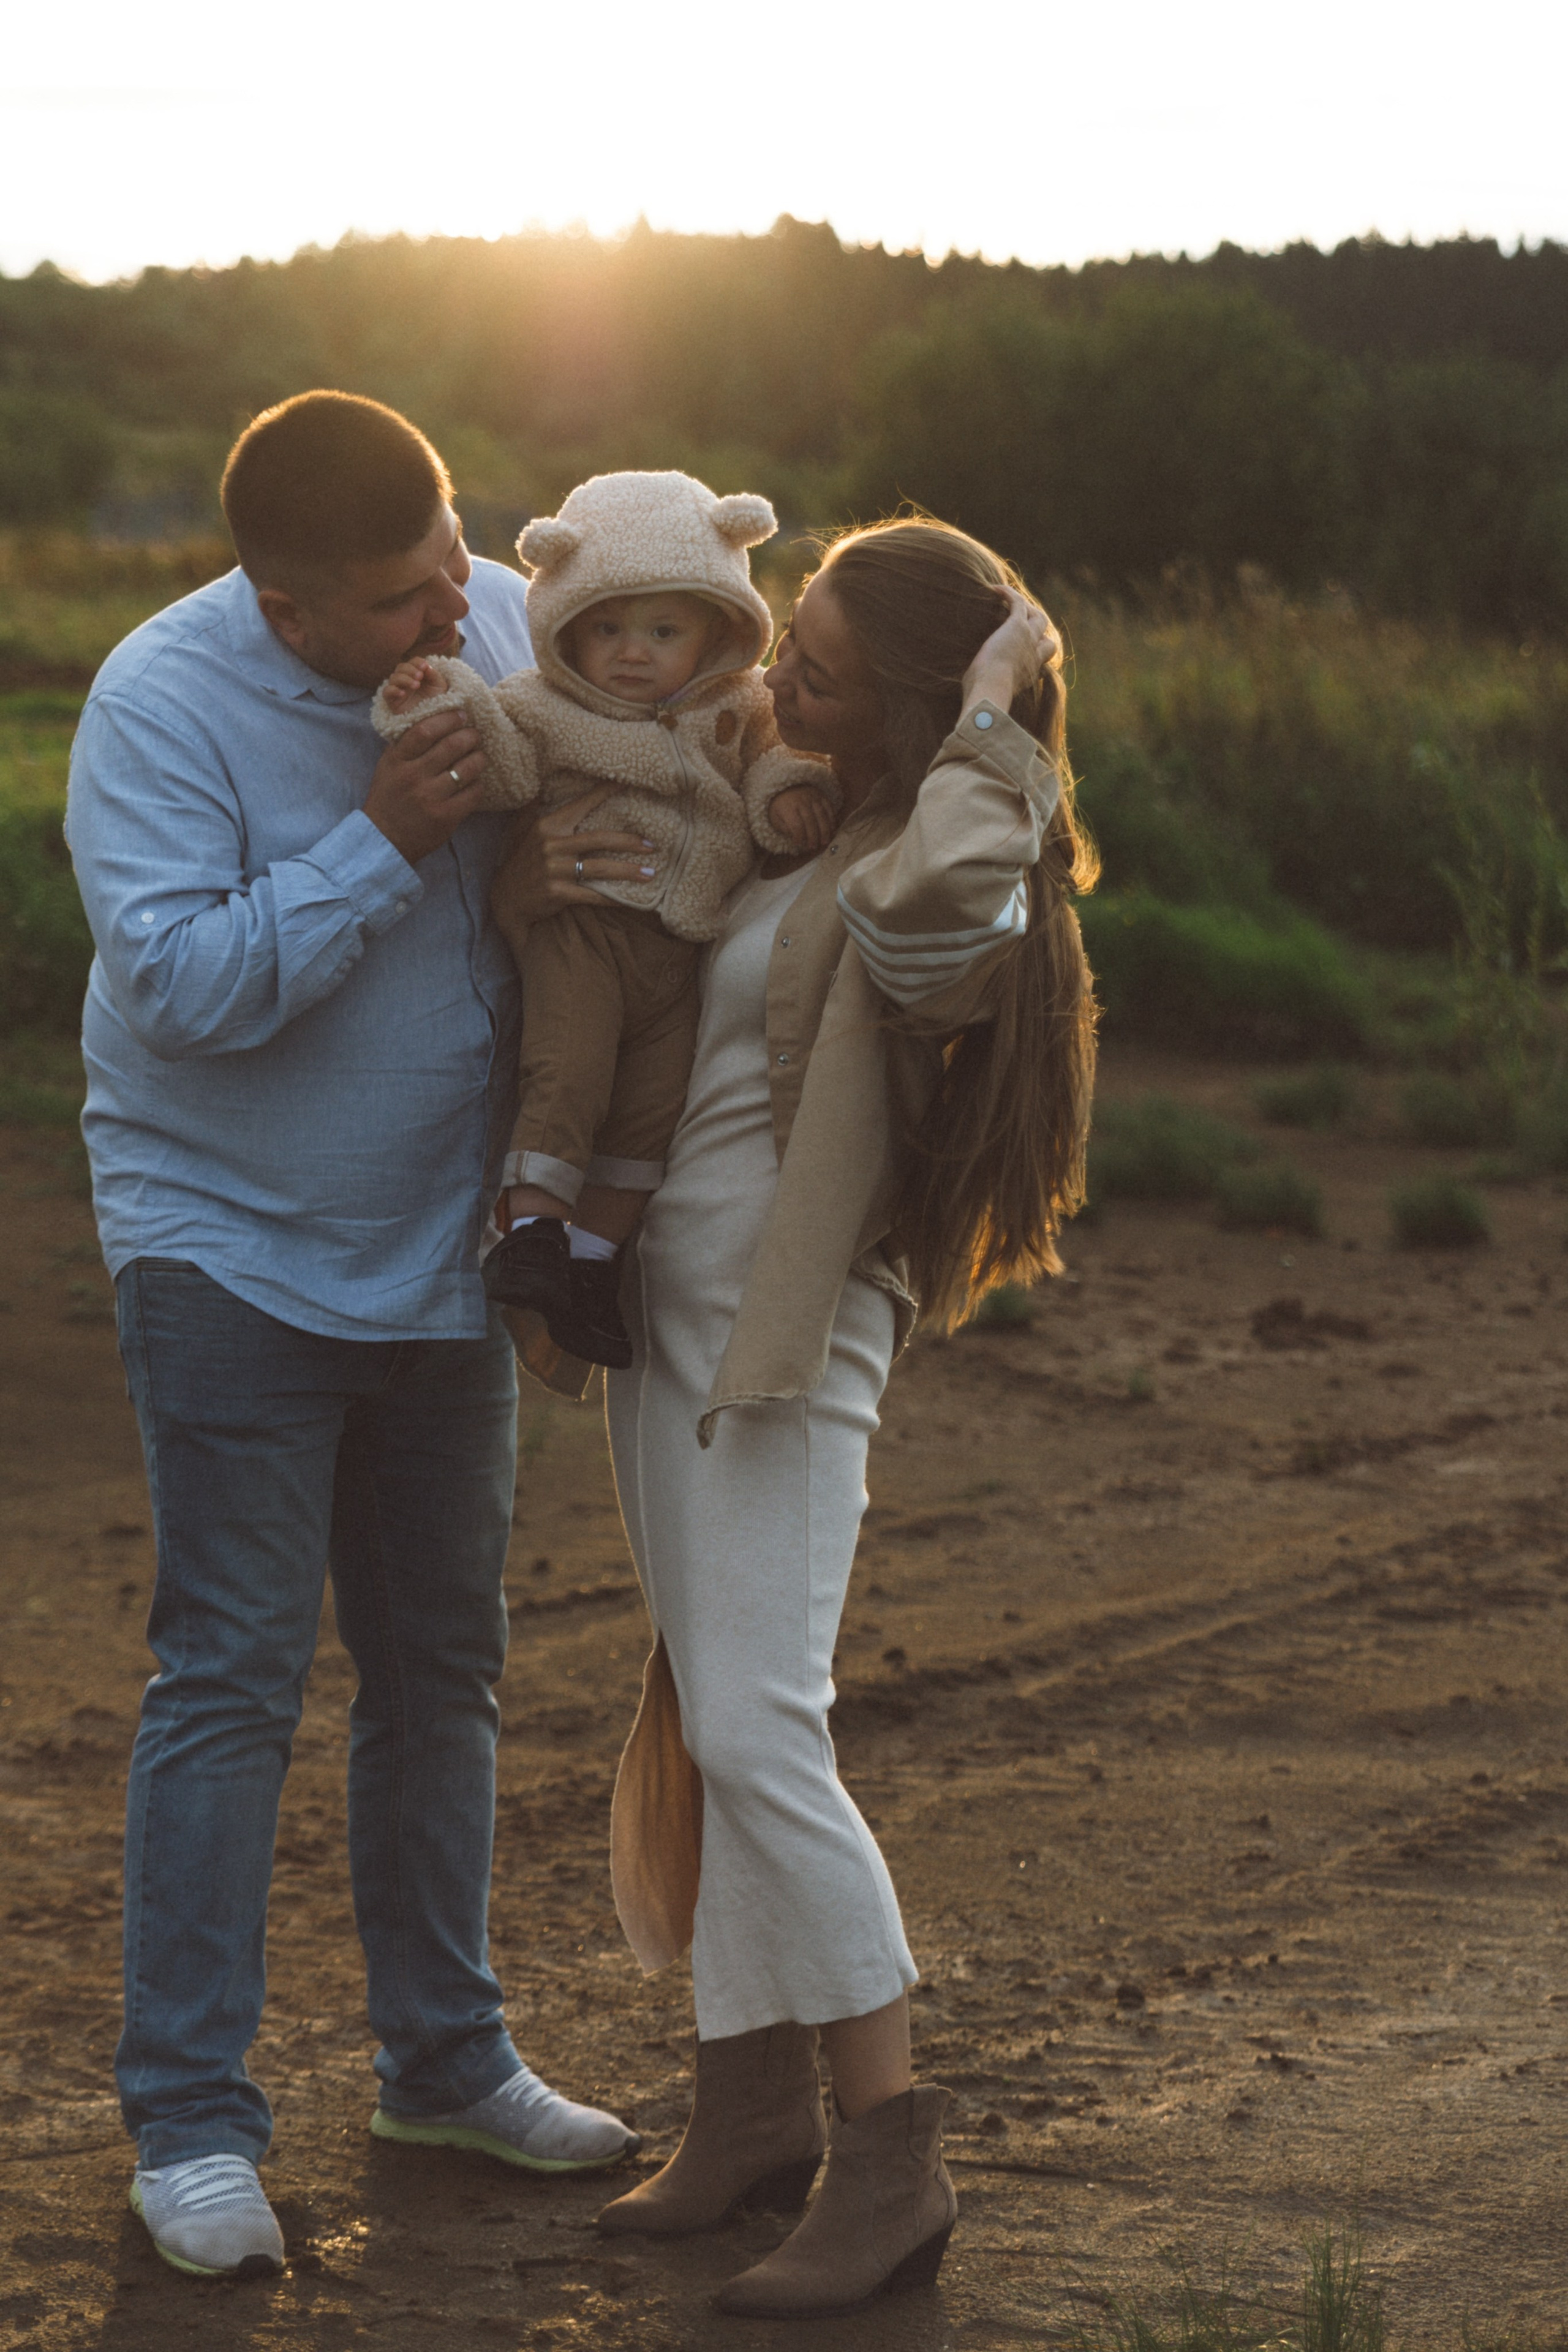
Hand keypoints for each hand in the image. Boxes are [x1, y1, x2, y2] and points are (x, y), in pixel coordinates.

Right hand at [363, 706, 485, 864]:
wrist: (384, 839)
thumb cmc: (389, 798)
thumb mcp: (389, 766)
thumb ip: (407, 745)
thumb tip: (437, 718)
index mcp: (397, 760)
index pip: (425, 730)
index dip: (448, 719)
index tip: (461, 715)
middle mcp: (413, 777)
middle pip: (452, 745)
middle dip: (470, 735)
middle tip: (474, 735)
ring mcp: (430, 798)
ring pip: (467, 768)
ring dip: (479, 758)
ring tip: (479, 756)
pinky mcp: (446, 817)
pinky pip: (473, 793)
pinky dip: (478, 784)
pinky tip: (475, 782)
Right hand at [381, 656, 437, 713]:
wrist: (434, 717)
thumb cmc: (436, 700)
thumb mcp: (439, 686)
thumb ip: (433, 674)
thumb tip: (425, 665)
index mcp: (416, 673)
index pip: (412, 662)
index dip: (417, 662)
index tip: (424, 667)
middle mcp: (405, 680)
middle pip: (401, 667)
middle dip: (410, 670)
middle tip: (420, 676)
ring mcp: (398, 689)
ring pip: (393, 677)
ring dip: (404, 679)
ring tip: (416, 685)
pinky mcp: (392, 701)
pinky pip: (386, 692)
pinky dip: (393, 690)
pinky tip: (403, 693)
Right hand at [490, 787, 657, 941]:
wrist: (506, 901)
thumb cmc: (519, 864)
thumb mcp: (521, 832)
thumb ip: (534, 809)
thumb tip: (542, 787)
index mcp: (547, 825)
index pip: (581, 805)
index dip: (604, 792)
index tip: (627, 783)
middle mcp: (551, 844)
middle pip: (599, 839)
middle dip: (629, 841)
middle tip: (652, 845)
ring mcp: (554, 869)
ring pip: (600, 868)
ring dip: (628, 871)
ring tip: (650, 873)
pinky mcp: (558, 892)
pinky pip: (592, 895)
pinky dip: (612, 898)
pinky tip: (630, 900)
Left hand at [768, 784, 837, 854]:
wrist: (787, 785)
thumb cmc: (781, 805)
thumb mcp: (775, 816)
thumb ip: (784, 828)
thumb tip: (795, 837)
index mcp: (788, 807)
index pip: (796, 824)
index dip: (798, 836)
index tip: (798, 844)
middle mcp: (801, 801)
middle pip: (810, 821)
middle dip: (813, 836)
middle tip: (814, 847)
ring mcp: (813, 797)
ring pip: (821, 815)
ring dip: (825, 830)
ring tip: (825, 842)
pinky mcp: (821, 795)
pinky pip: (829, 808)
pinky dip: (832, 819)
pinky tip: (832, 830)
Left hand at [959, 589, 1060, 720]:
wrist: (990, 689)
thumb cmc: (984, 696)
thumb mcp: (987, 692)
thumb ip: (987, 686)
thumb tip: (972, 687)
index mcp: (1029, 676)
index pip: (1041, 663)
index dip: (1036, 655)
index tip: (1023, 652)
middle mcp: (1034, 658)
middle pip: (1049, 641)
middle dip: (1039, 634)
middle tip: (1022, 624)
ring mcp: (1028, 640)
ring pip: (1039, 618)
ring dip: (1027, 609)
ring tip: (1010, 603)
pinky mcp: (1017, 626)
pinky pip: (1018, 603)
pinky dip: (1008, 594)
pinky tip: (995, 589)